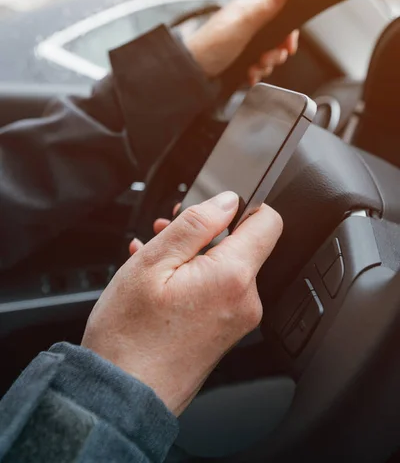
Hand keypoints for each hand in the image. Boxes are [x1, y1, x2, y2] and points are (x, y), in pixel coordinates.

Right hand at [82, 192, 282, 415]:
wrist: (121, 396)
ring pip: (225, 268)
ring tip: (153, 254)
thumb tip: (226, 200)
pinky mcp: (224, 333)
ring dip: (193, 254)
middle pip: (241, 245)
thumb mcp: (153, 263)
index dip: (244, 204)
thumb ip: (196, 224)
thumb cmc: (129, 335)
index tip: (215, 205)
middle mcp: (245, 300)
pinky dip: (193, 278)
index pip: (268, 222)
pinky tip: (159, 278)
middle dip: (205, 232)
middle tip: (165, 231)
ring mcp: (236, 320)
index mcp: (233, 276)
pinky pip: (217, 291)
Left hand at [185, 0, 298, 84]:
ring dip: (265, 66)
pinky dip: (256, 73)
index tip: (288, 47)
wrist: (192, 70)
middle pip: (276, 40)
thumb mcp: (243, 24)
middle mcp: (247, 26)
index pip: (279, 17)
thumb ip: (265, 8)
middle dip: (275, 53)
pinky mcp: (239, 61)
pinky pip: (257, 67)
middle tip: (266, 59)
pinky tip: (249, 75)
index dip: (287, 33)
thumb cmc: (212, 44)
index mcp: (248, 11)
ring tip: (255, 68)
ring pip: (268, 56)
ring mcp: (243, 45)